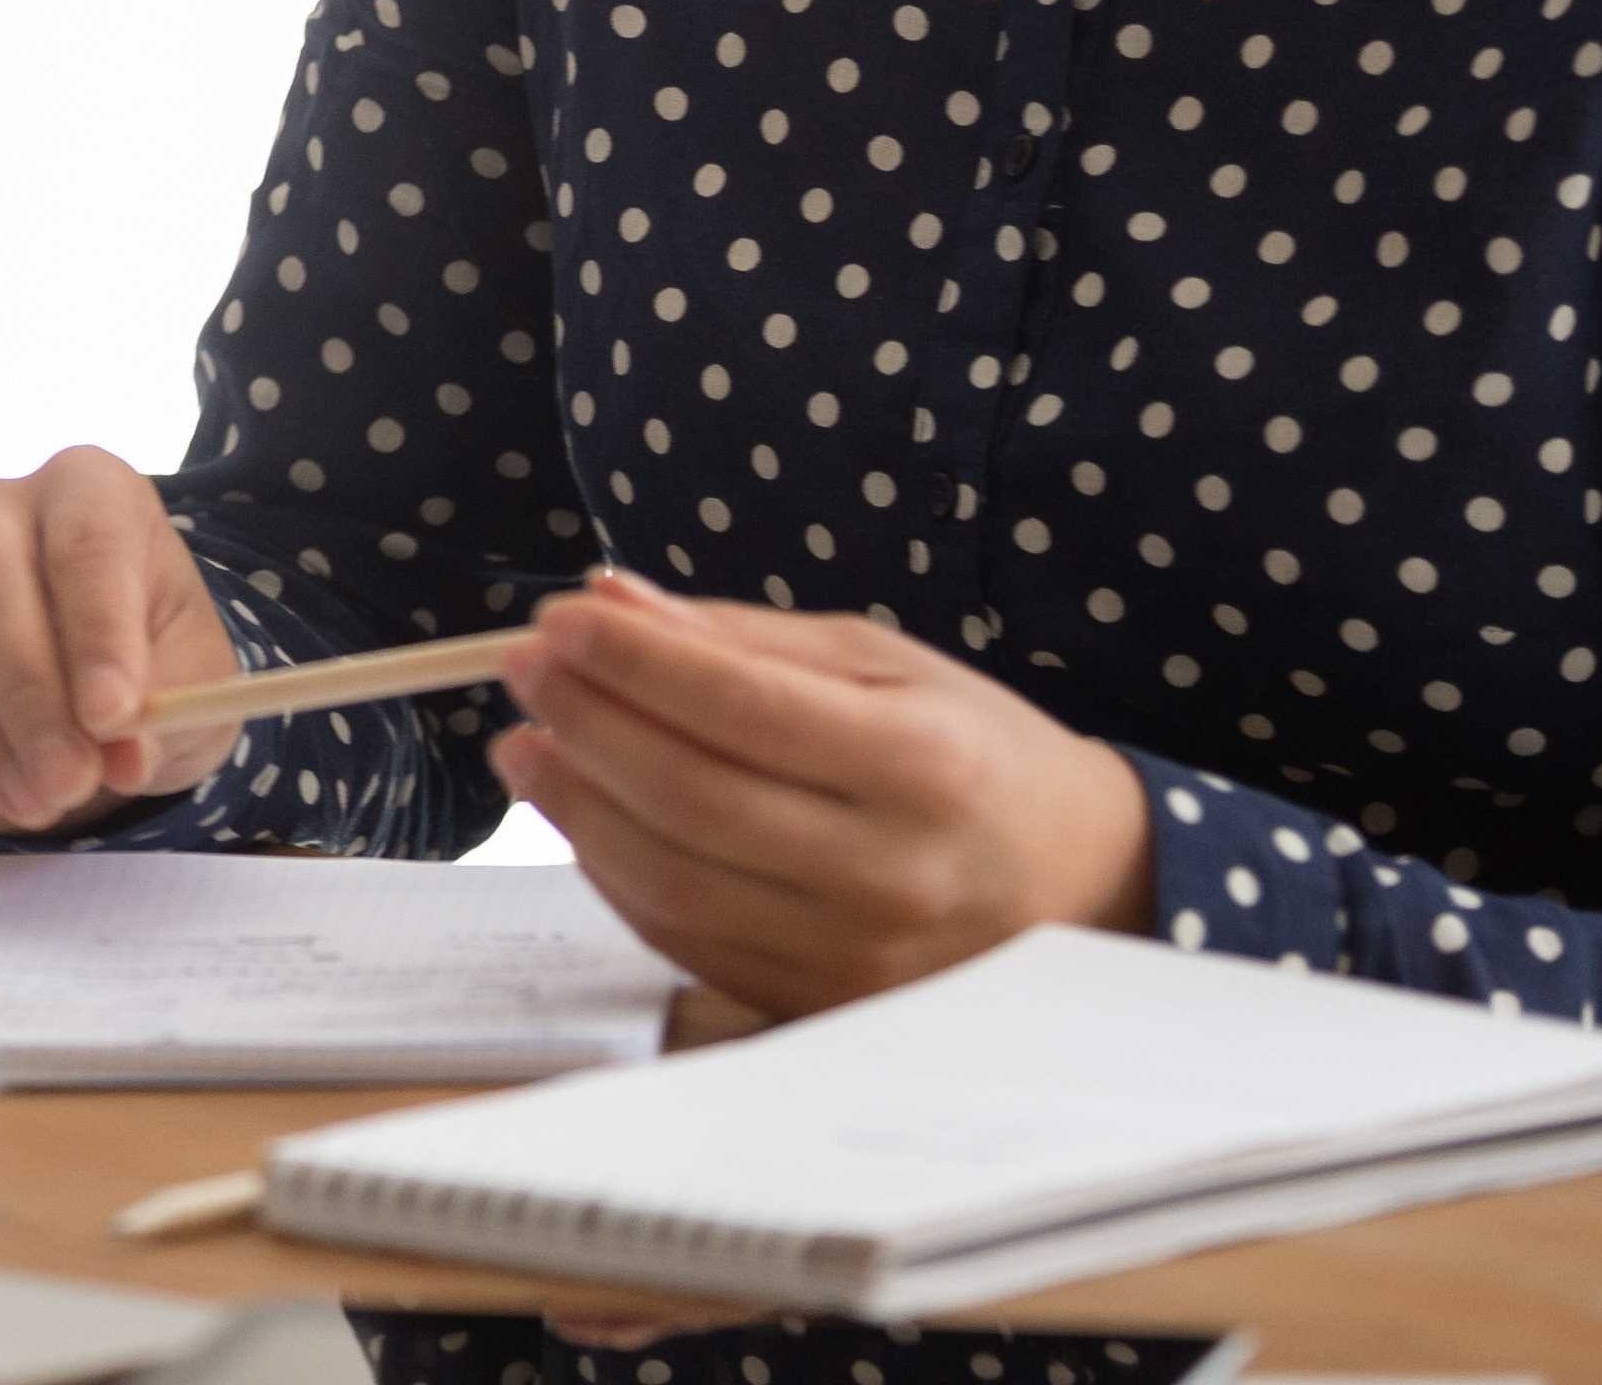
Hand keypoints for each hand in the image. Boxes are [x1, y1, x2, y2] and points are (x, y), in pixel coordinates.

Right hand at [0, 446, 244, 832]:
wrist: (102, 690)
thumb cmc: (156, 662)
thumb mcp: (196, 681)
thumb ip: (169, 707)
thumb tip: (120, 754)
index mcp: (87, 489)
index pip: (84, 540)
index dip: (96, 630)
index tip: (113, 716)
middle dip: (26, 696)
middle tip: (70, 783)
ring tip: (39, 805)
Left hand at [485, 566, 1152, 1016]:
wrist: (1076, 886)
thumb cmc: (971, 753)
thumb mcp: (883, 664)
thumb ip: (742, 638)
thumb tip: (612, 601)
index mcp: (920, 765)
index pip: (743, 709)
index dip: (633, 661)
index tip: (559, 619)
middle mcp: (888, 871)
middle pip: (692, 799)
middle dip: (586, 724)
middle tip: (525, 670)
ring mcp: (851, 952)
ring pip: (671, 881)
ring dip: (576, 806)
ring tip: (528, 743)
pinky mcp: (816, 1001)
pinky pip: (682, 938)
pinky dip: (613, 873)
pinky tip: (585, 815)